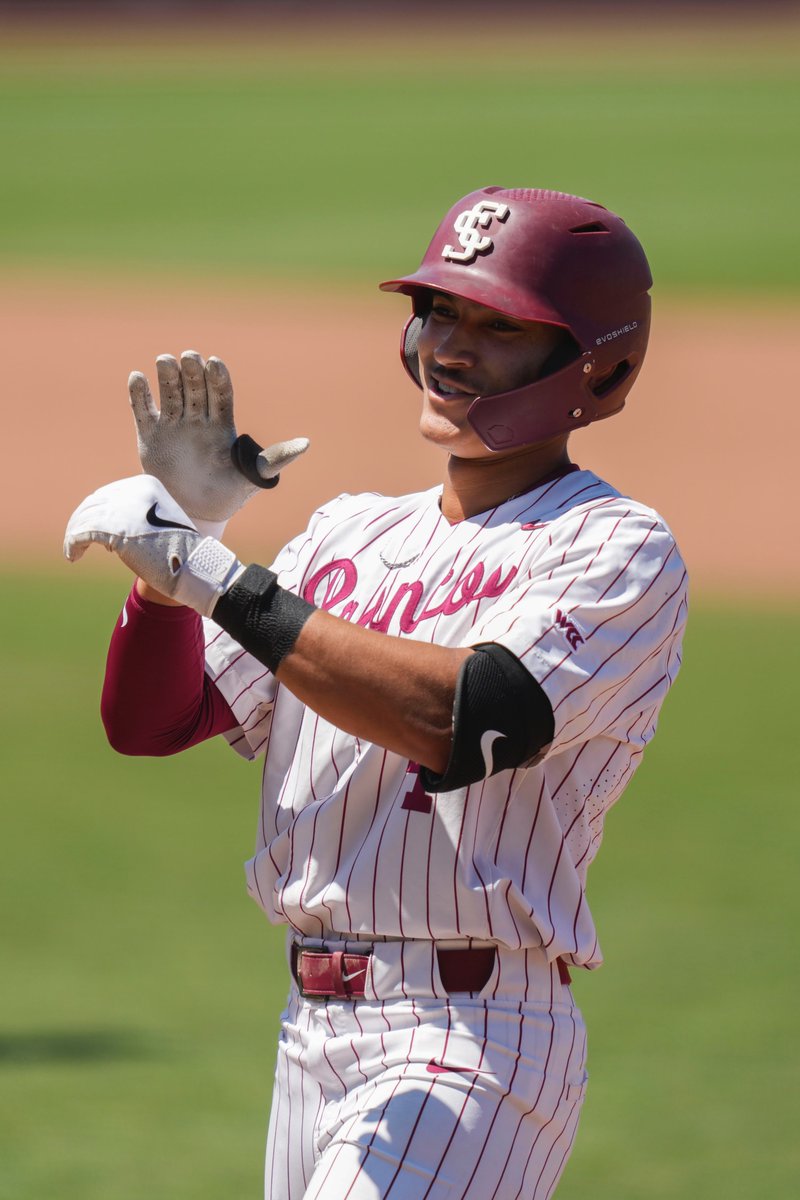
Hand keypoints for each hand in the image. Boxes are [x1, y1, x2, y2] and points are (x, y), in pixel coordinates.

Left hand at [64, 475, 243, 616]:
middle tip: (76, 539)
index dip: (96, 512)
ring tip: (73, 551)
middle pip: (93, 503)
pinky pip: (80, 533)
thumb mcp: (158, 520)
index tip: (92, 529)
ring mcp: (122, 508)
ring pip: (83, 518)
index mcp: (145, 484)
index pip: (108, 493)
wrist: (192, 566)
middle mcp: (132, 490)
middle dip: (81, 521)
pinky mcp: (113, 529)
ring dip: (74, 535)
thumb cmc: (179, 549)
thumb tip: (105, 525)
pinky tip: (72, 556)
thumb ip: (136, 514)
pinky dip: (72, 544)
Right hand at [129, 350, 308, 535]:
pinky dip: (139, 395)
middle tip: (189, 356)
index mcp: (223, 424)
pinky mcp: (150, 436)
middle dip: (193, 372)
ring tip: (164, 360)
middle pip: (195, 389)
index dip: (218, 379)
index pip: (221, 395)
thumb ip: (275, 459)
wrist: (196, 515)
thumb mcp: (252, 477)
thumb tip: (306, 443)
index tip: (215, 363)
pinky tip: (137, 378)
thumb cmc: (229, 494)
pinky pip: (143, 411)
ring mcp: (173, 425)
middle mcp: (198, 419)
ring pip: (171, 394)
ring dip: (167, 377)